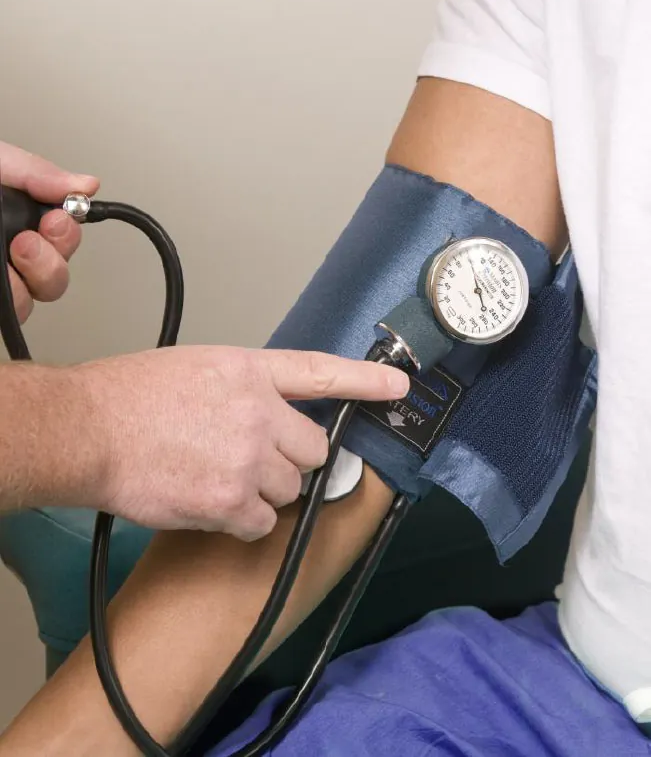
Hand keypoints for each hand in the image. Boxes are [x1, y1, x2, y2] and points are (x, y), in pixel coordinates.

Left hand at [0, 141, 98, 321]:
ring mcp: (1, 279)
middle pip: (55, 281)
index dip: (67, 236)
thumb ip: (39, 173)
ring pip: (33, 301)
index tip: (54, 219)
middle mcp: (13, 255)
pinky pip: (11, 313)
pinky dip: (11, 296)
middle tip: (26, 241)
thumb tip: (89, 185)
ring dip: (31, 279)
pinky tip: (3, 272)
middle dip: (51, 262)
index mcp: (22, 223)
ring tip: (11, 254)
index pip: (63, 242)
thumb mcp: (1, 165)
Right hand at [75, 345, 408, 539]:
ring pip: (290, 489)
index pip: (319, 370)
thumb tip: (265, 414)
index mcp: (249, 371)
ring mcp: (248, 458)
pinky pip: (262, 523)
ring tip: (217, 478)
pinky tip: (209, 504)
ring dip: (264, 492)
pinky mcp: (231, 501)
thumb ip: (242, 387)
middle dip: (291, 459)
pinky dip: (242, 522)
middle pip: (312, 449)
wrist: (88, 429)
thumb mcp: (196, 367)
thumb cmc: (128, 396)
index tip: (399, 386)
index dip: (365, 380)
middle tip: (252, 460)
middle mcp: (258, 411)